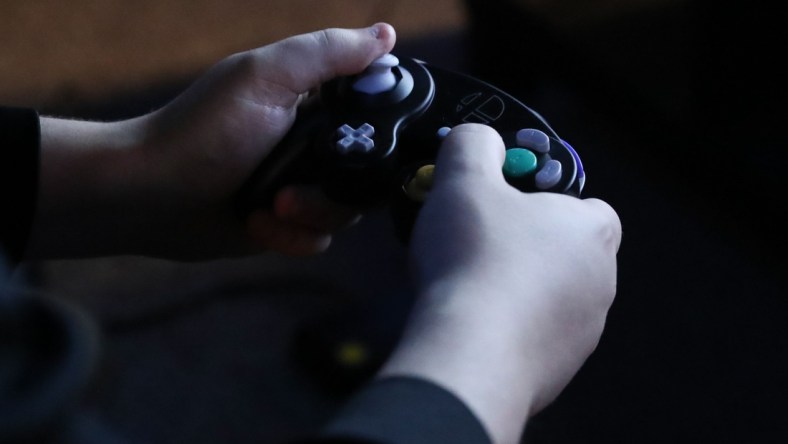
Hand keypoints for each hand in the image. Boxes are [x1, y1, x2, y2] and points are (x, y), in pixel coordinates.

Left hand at [27, 24, 395, 259]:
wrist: (149, 198)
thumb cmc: (201, 132)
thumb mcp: (264, 79)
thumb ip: (325, 54)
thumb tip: (387, 35)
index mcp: (311, 102)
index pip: (374, 111)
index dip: (379, 131)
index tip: (363, 147)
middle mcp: (311, 143)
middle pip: (367, 170)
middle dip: (334, 189)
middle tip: (292, 190)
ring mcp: (300, 185)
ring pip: (346, 208)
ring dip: (311, 214)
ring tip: (272, 207)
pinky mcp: (286, 223)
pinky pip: (317, 238)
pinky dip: (291, 237)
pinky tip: (258, 226)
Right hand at [380, 124, 621, 443]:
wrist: (470, 354)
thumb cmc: (474, 261)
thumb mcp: (464, 178)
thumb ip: (473, 145)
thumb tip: (478, 140)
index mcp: (591, 231)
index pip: (587, 203)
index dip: (543, 197)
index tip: (503, 200)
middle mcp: (599, 282)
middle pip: (560, 250)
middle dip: (520, 243)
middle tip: (474, 240)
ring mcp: (581, 331)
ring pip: (545, 295)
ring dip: (511, 286)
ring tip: (463, 283)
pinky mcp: (558, 368)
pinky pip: (529, 335)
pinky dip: (503, 326)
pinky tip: (468, 321)